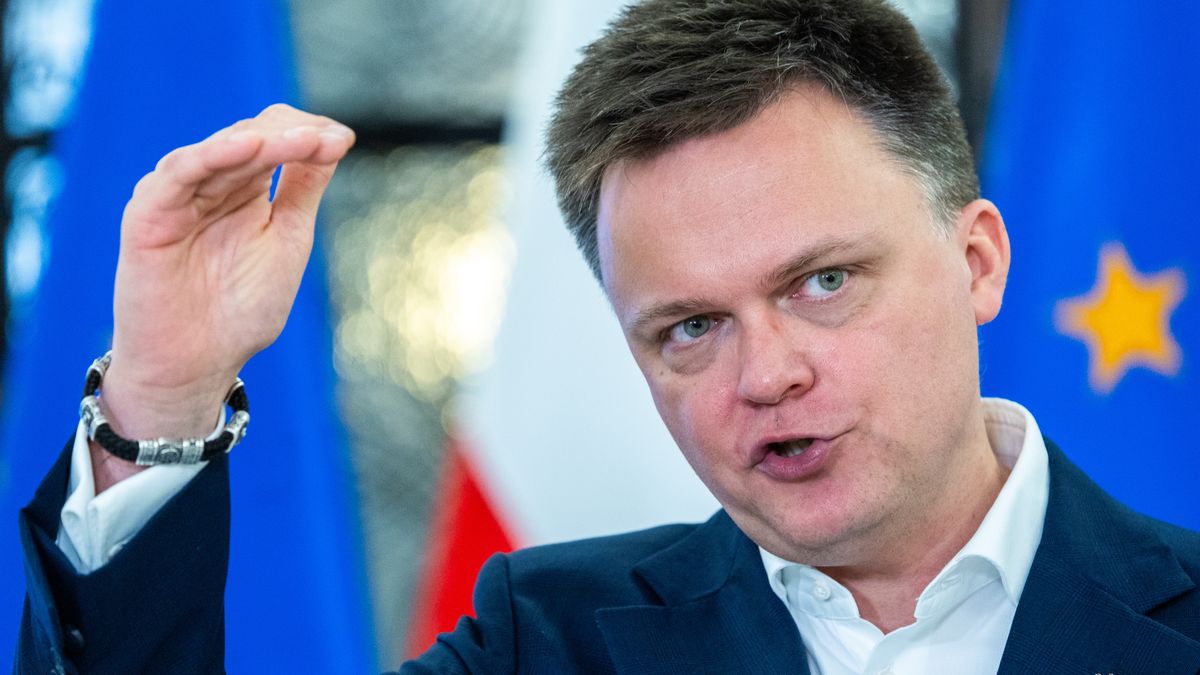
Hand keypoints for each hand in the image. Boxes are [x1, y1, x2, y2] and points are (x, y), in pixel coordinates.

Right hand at [92, 104, 354, 490]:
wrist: (197, 364)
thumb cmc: (241, 309)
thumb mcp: (286, 238)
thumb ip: (303, 188)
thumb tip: (334, 138)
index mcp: (244, 188)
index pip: (273, 138)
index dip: (308, 134)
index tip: (343, 140)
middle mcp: (210, 184)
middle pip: (251, 136)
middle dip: (293, 136)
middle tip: (329, 140)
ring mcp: (178, 196)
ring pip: (219, 150)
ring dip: (264, 140)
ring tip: (303, 140)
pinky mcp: (148, 214)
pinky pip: (177, 175)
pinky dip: (212, 156)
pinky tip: (246, 146)